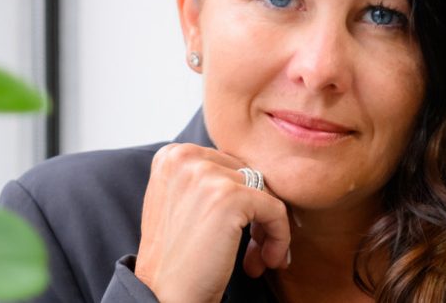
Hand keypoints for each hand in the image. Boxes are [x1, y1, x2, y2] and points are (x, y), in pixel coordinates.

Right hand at [135, 143, 290, 301]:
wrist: (165, 296)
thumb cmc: (177, 257)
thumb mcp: (180, 203)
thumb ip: (206, 180)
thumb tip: (255, 173)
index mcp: (171, 155)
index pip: (228, 164)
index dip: (241, 197)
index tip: (241, 229)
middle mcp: (185, 157)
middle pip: (248, 174)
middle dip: (256, 212)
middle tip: (252, 248)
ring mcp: (206, 174)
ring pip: (265, 191)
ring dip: (268, 228)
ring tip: (258, 257)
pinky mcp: (230, 196)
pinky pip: (276, 209)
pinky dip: (280, 237)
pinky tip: (269, 261)